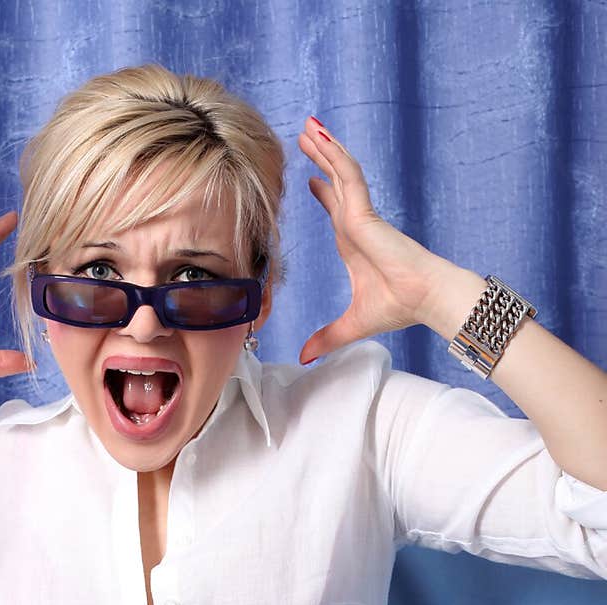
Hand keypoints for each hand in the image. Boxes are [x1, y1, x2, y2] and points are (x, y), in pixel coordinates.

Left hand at [296, 117, 446, 363]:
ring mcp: (362, 215)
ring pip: (340, 173)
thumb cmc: (399, 308)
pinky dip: (335, 156)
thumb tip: (303, 356)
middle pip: (335, 185)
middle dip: (321, 161)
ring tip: (308, 126)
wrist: (423, 299)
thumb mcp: (350, 325)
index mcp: (355, 245)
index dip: (324, 194)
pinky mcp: (365, 212)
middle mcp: (358, 225)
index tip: (312, 181)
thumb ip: (326, 337)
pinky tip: (321, 138)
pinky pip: (348, 176)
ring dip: (325, 149)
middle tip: (304, 138)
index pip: (337, 213)